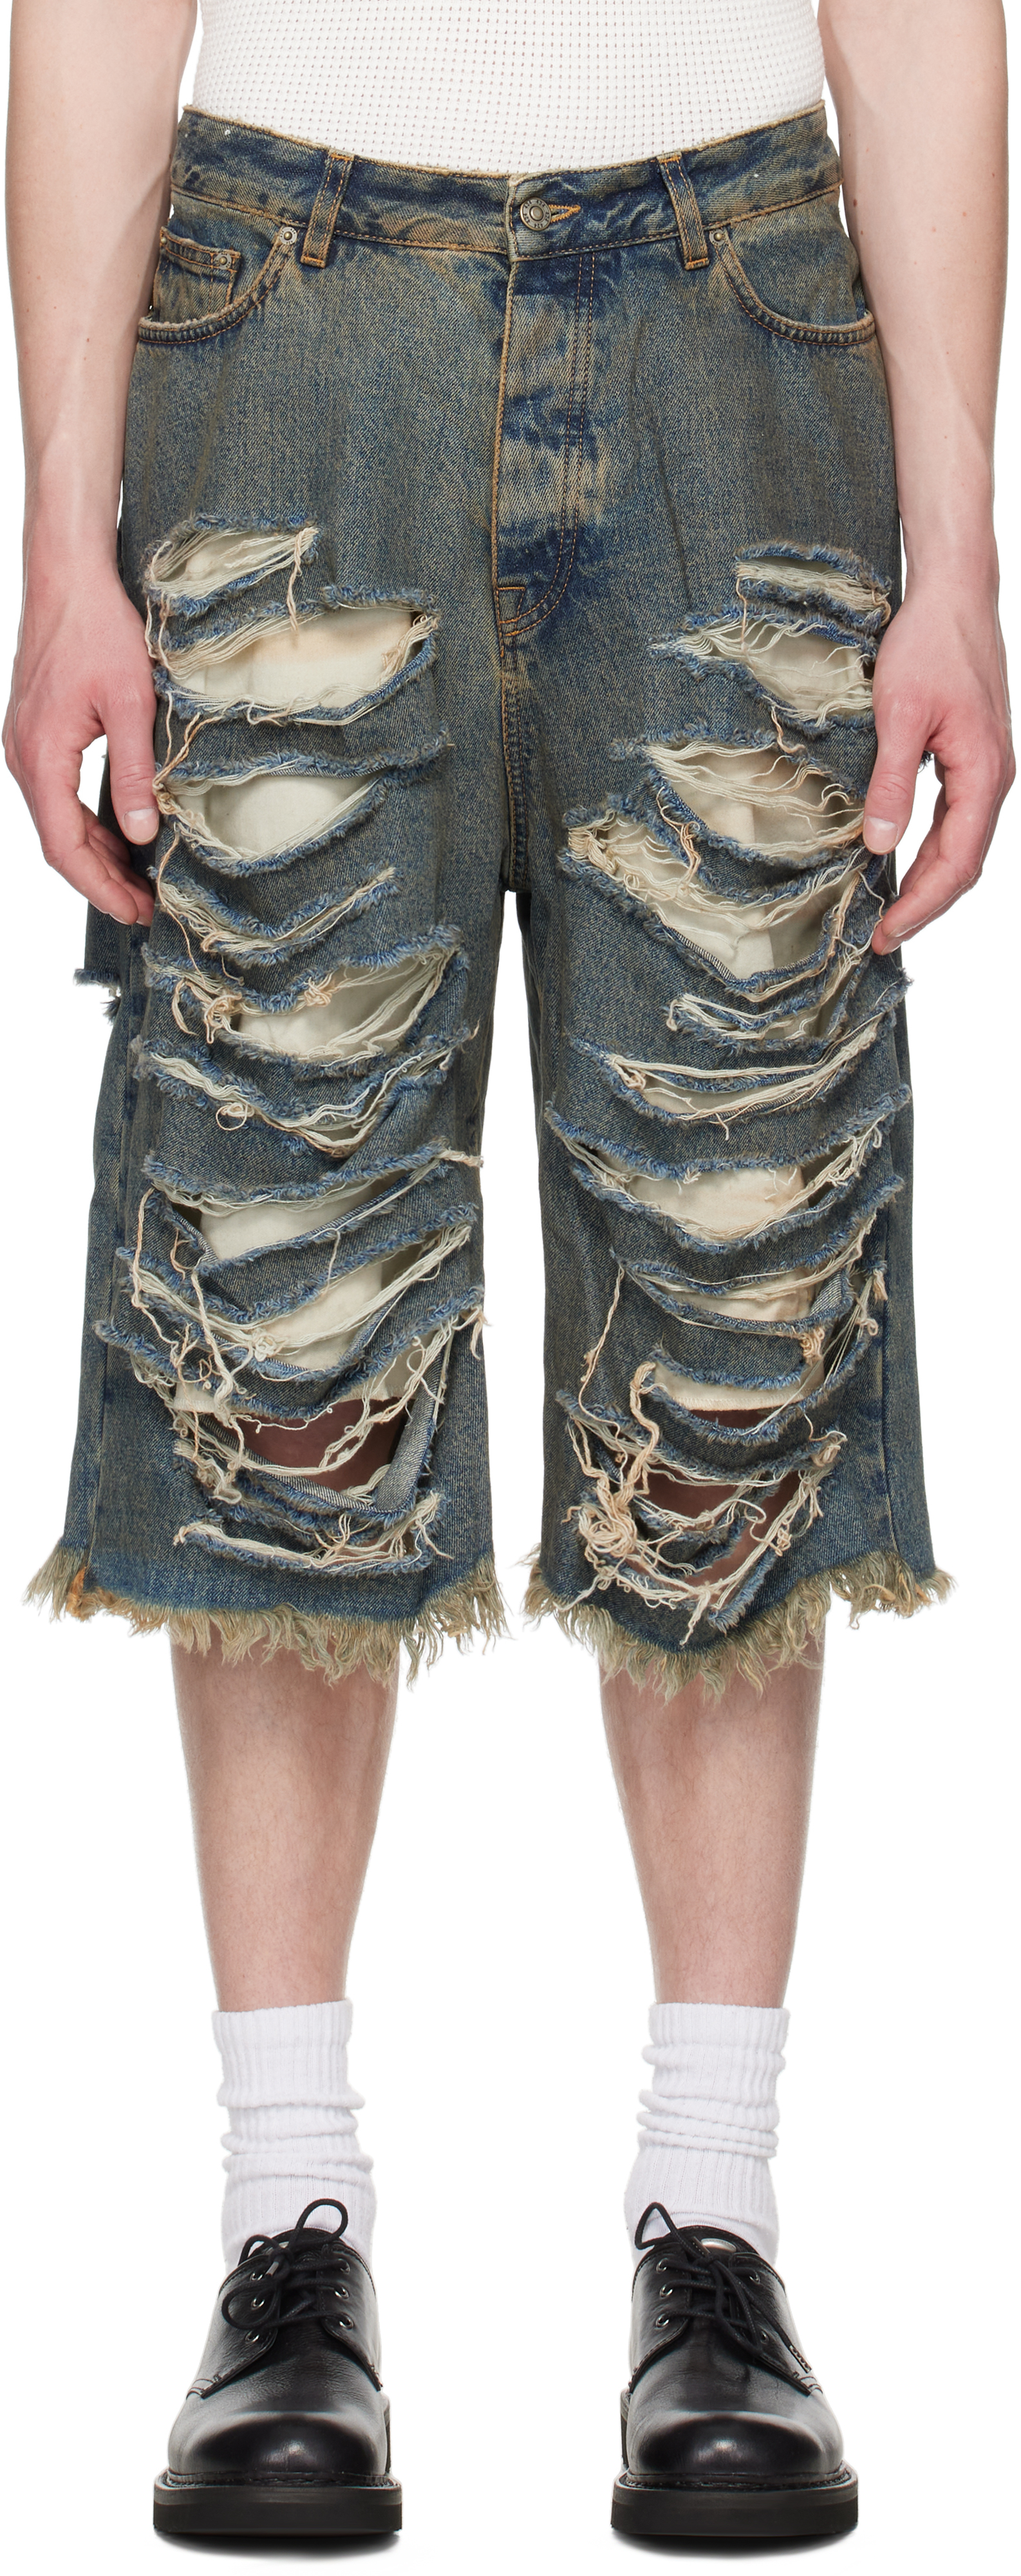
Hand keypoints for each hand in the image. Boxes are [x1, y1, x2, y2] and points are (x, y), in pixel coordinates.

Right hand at [5, 545, 157, 924]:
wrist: (67, 576)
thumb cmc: (96, 628)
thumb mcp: (131, 702)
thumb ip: (135, 771)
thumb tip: (142, 835)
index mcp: (41, 757)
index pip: (64, 847)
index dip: (100, 887)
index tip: (135, 911)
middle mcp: (23, 758)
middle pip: (58, 842)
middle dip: (102, 880)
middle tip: (146, 906)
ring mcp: (26, 747)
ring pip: (58, 821)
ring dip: (96, 853)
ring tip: (139, 880)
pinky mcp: (37, 735)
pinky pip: (58, 795)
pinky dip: (88, 822)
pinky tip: (120, 834)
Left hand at [863, 573, 1013, 953]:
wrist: (953, 594)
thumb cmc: (930, 643)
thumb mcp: (899, 714)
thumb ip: (892, 782)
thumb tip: (880, 845)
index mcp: (983, 774)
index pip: (956, 863)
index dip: (922, 905)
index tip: (887, 933)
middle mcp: (994, 779)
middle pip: (964, 864)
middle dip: (925, 905)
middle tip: (882, 937)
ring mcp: (986, 769)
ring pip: (962, 846)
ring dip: (928, 882)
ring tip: (891, 912)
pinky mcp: (973, 758)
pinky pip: (958, 820)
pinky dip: (932, 850)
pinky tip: (903, 861)